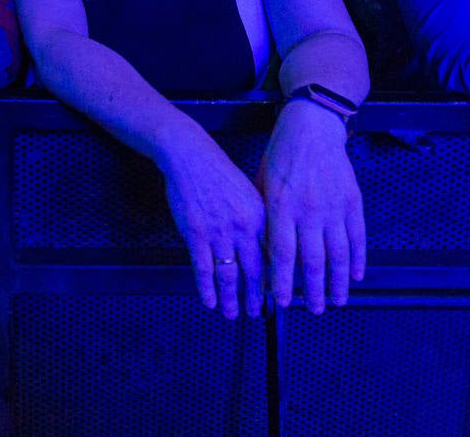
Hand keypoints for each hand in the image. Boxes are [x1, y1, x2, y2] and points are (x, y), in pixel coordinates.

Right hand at [161, 136, 265, 319]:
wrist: (191, 157)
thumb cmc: (219, 173)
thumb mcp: (249, 194)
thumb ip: (259, 222)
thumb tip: (267, 249)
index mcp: (259, 217)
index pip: (273, 256)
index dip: (276, 279)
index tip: (278, 295)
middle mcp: (243, 227)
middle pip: (254, 272)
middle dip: (256, 297)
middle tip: (257, 311)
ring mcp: (219, 232)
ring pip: (228, 275)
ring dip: (231, 299)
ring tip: (232, 312)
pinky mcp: (196, 234)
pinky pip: (203, 269)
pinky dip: (207, 289)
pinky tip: (209, 300)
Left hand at [258, 100, 364, 313]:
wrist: (312, 128)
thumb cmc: (281, 156)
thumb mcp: (261, 185)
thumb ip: (263, 218)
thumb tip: (262, 254)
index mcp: (281, 207)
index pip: (282, 254)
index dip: (283, 282)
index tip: (282, 302)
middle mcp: (309, 210)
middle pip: (313, 261)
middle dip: (313, 291)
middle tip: (313, 310)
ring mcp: (334, 207)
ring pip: (339, 254)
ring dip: (338, 282)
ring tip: (336, 301)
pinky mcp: (353, 201)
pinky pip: (358, 237)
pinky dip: (358, 259)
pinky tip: (355, 276)